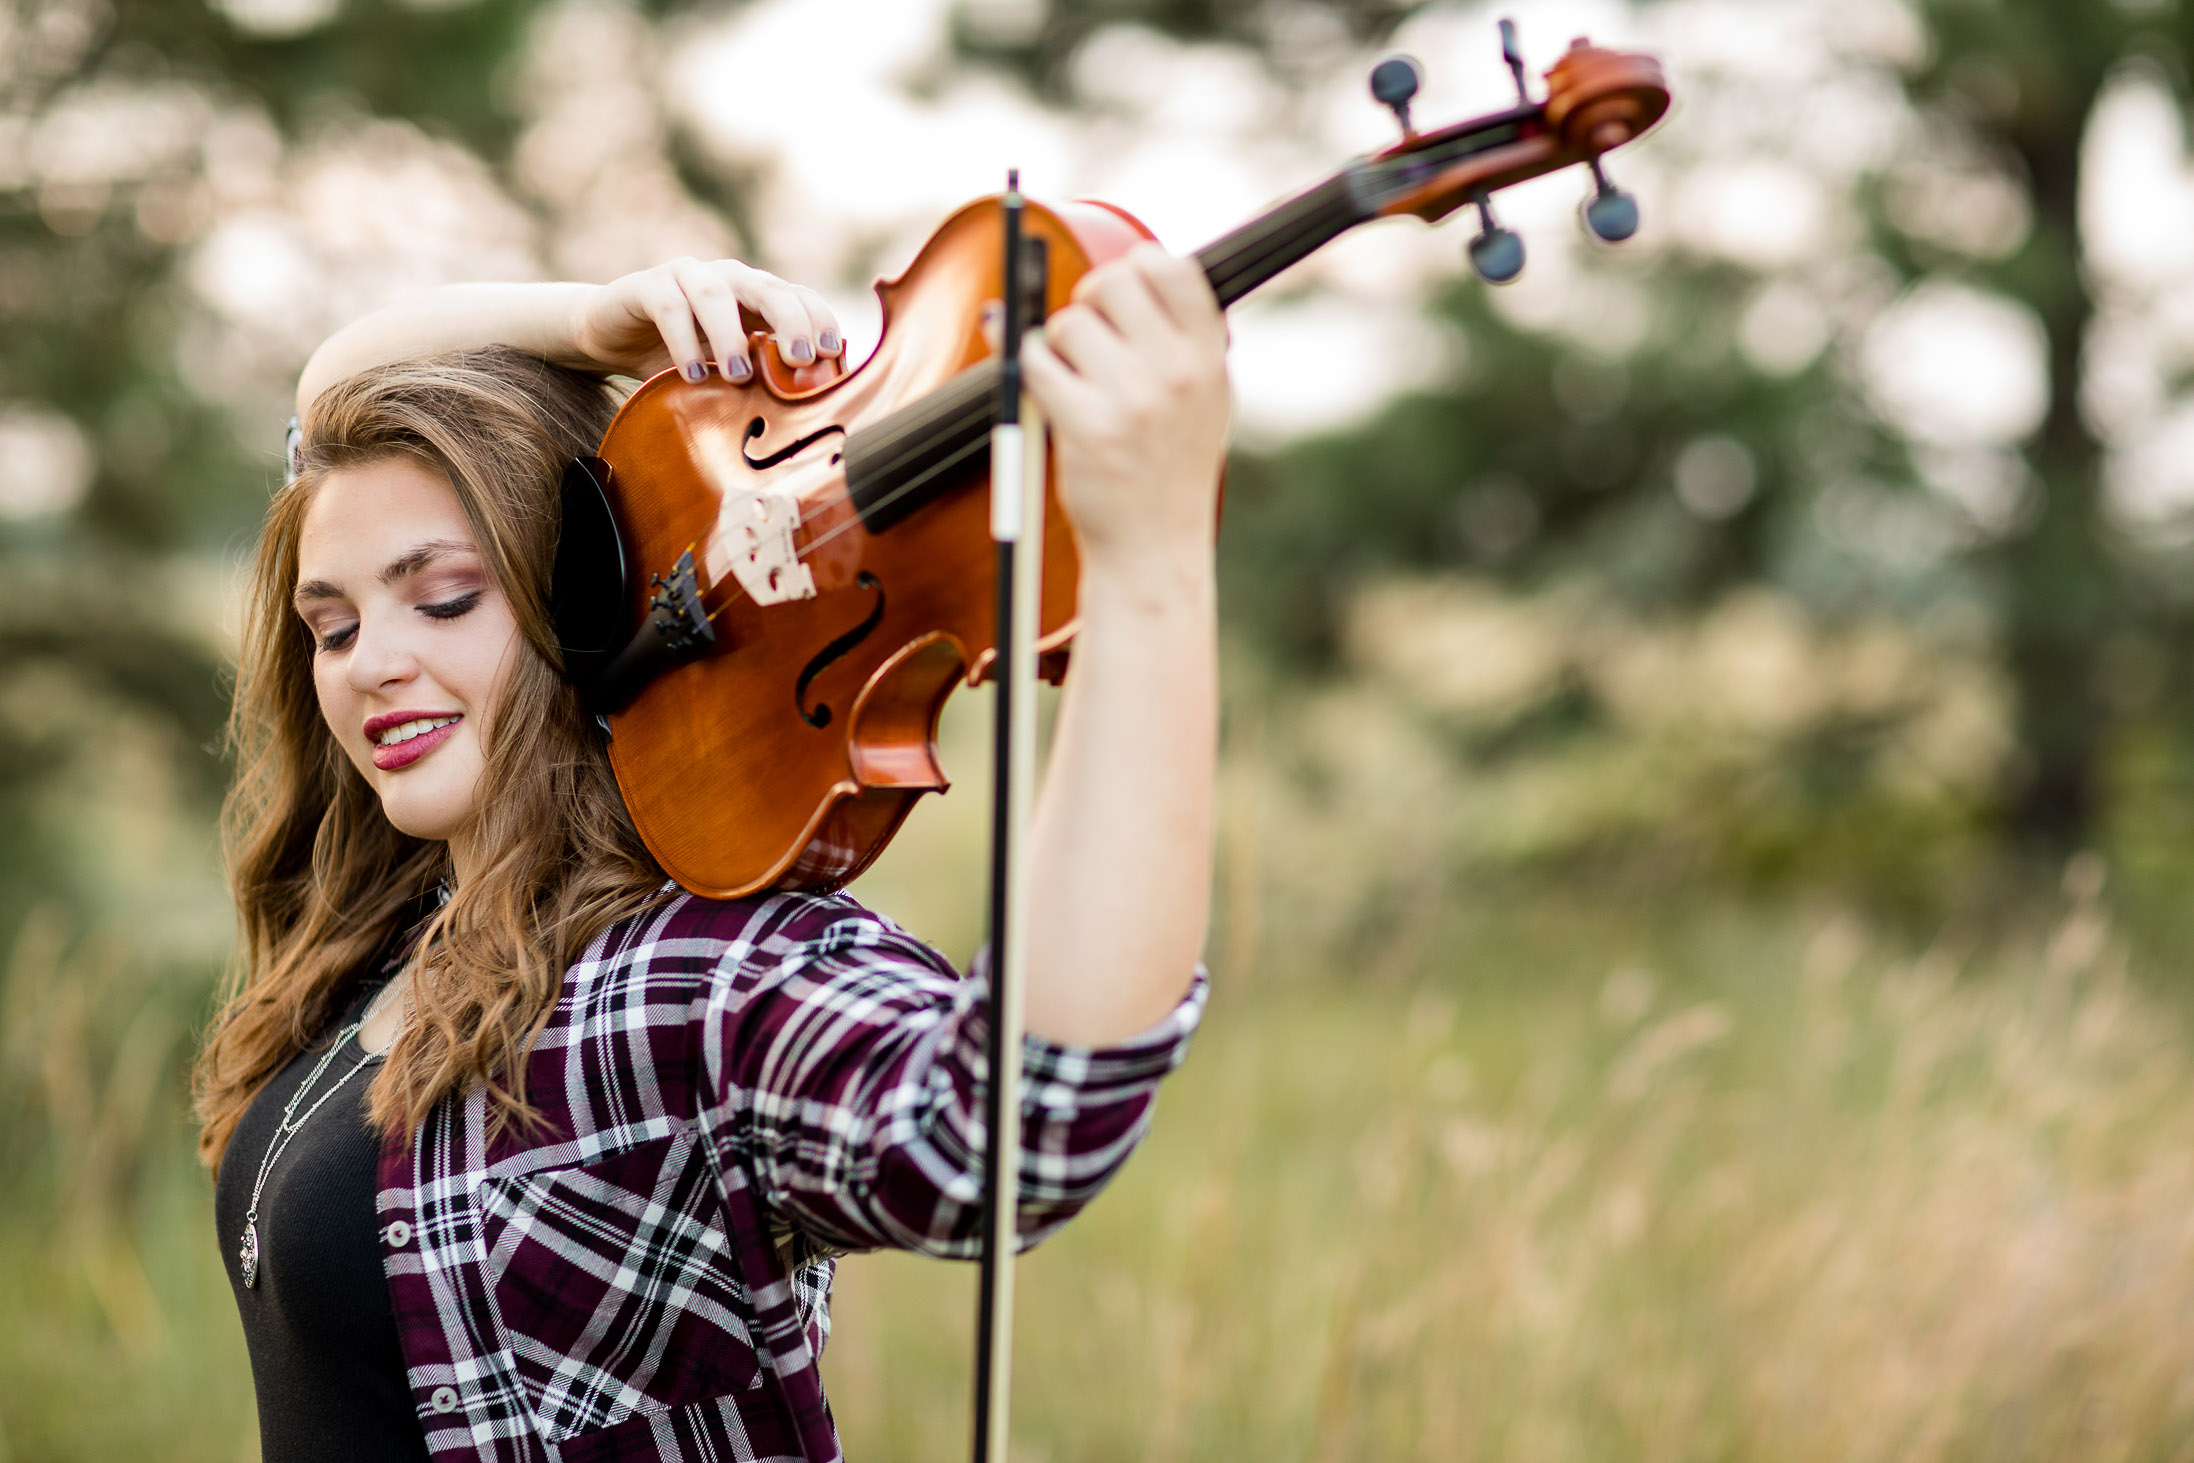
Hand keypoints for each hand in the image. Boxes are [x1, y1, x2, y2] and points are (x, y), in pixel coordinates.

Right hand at [570, 257, 844, 383]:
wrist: (611, 337)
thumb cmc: (682, 358)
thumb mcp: (727, 370)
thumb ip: (762, 378)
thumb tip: (809, 414)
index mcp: (755, 295)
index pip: (798, 296)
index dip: (818, 319)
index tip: (832, 353)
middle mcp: (726, 278)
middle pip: (767, 288)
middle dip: (789, 321)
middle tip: (800, 359)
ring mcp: (686, 277)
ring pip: (716, 297)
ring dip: (732, 337)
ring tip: (739, 377)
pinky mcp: (646, 287)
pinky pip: (669, 308)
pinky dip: (683, 342)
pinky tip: (693, 375)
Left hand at [1020, 245, 1229, 584]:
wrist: (1155, 549)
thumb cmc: (1169, 471)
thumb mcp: (1201, 400)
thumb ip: (1173, 339)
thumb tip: (1111, 270)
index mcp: (1209, 360)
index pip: (1173, 269)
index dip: (1138, 267)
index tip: (1122, 293)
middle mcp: (1178, 374)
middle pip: (1112, 282)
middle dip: (1088, 300)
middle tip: (1086, 335)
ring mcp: (1134, 400)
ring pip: (1068, 324)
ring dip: (1057, 345)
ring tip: (1075, 382)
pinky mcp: (1088, 427)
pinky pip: (1037, 364)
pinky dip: (1031, 370)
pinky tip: (1048, 393)